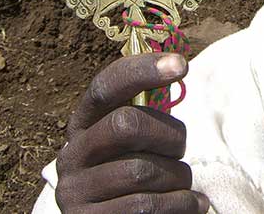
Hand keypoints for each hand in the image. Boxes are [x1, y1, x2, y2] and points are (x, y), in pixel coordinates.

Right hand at [55, 53, 209, 212]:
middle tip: (180, 150)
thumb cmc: (135, 175)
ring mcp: (74, 192)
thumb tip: (175, 65)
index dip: (141, 71)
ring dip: (178, 177)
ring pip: (143, 170)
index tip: (181, 64)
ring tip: (182, 184)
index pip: (105, 87)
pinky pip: (146, 206)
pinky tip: (191, 204)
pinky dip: (181, 204)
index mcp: (83, 125)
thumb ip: (146, 111)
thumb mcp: (134, 142)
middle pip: (126, 124)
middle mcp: (71, 156)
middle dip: (169, 135)